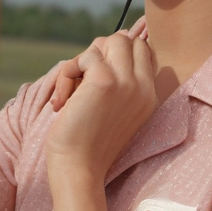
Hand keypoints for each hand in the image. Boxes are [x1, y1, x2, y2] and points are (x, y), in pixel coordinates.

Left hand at [46, 21, 154, 180]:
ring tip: (71, 91)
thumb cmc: (88, 144)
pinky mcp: (105, 80)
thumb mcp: (113, 110)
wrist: (79, 170)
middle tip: (82, 82)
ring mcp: (127, 82)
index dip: (114, 55)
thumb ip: (117, 81)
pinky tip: (62, 101)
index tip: (94, 79)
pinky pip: (85, 56)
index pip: (141, 49)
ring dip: (82, 61)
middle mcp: (144, 87)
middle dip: (99, 53)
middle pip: (126, 40)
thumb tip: (100, 48)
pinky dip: (68, 73)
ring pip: (108, 40)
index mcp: (149, 94)